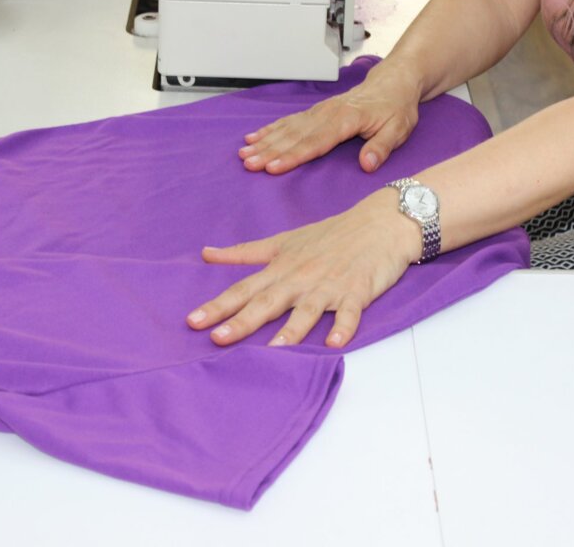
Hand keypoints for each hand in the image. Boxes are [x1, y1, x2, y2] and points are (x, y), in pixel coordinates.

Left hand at [186, 190, 420, 347]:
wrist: (380, 224)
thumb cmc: (330, 234)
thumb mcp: (283, 240)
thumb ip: (244, 252)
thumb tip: (205, 254)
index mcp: (281, 267)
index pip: (244, 288)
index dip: (218, 305)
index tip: (193, 321)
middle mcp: (300, 278)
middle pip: (267, 302)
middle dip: (242, 321)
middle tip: (218, 339)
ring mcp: (328, 286)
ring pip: (306, 311)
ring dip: (290, 331)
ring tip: (273, 350)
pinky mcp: (356, 292)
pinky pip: (349, 313)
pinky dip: (343, 327)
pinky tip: (335, 344)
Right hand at [238, 62, 422, 174]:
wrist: (393, 84)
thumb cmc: (396, 108)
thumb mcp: (398, 129)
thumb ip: (381, 147)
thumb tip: (367, 163)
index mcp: (347, 119)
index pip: (315, 142)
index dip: (293, 156)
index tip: (273, 167)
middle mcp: (328, 114)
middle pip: (294, 136)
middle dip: (269, 151)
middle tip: (248, 163)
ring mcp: (319, 111)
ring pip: (288, 128)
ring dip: (265, 141)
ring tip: (244, 153)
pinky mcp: (316, 112)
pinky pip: (289, 121)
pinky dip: (271, 129)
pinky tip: (255, 137)